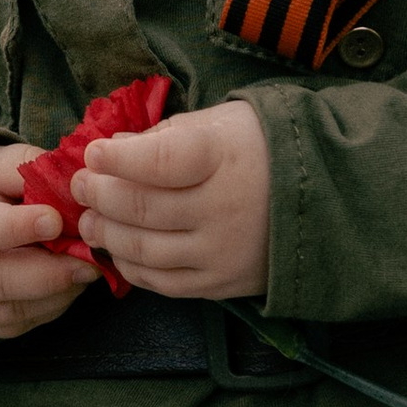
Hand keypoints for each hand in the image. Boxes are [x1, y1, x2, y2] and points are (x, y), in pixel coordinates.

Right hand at [0, 141, 94, 339]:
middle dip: (50, 273)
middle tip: (92, 259)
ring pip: (7, 311)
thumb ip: (22, 167)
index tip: (56, 219)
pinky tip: (65, 286)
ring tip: (86, 270)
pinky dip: (45, 309)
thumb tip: (72, 179)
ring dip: (55, 294)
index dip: (15, 227)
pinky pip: (10, 326)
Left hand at [71, 100, 270, 300]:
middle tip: (80, 185)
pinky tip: (118, 249)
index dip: (117, 158)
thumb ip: (167, 136)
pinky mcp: (221, 284)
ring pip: (144, 249)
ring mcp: (222, 251)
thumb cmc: (264, 149)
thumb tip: (115, 148)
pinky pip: (163, 282)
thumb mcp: (222, 122)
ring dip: (106, 234)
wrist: (325, 199)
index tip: (94, 154)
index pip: (157, 160)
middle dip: (100, 195)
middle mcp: (223, 207)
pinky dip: (131, 266)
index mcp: (224, 155)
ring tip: (91, 219)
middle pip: (142, 207)